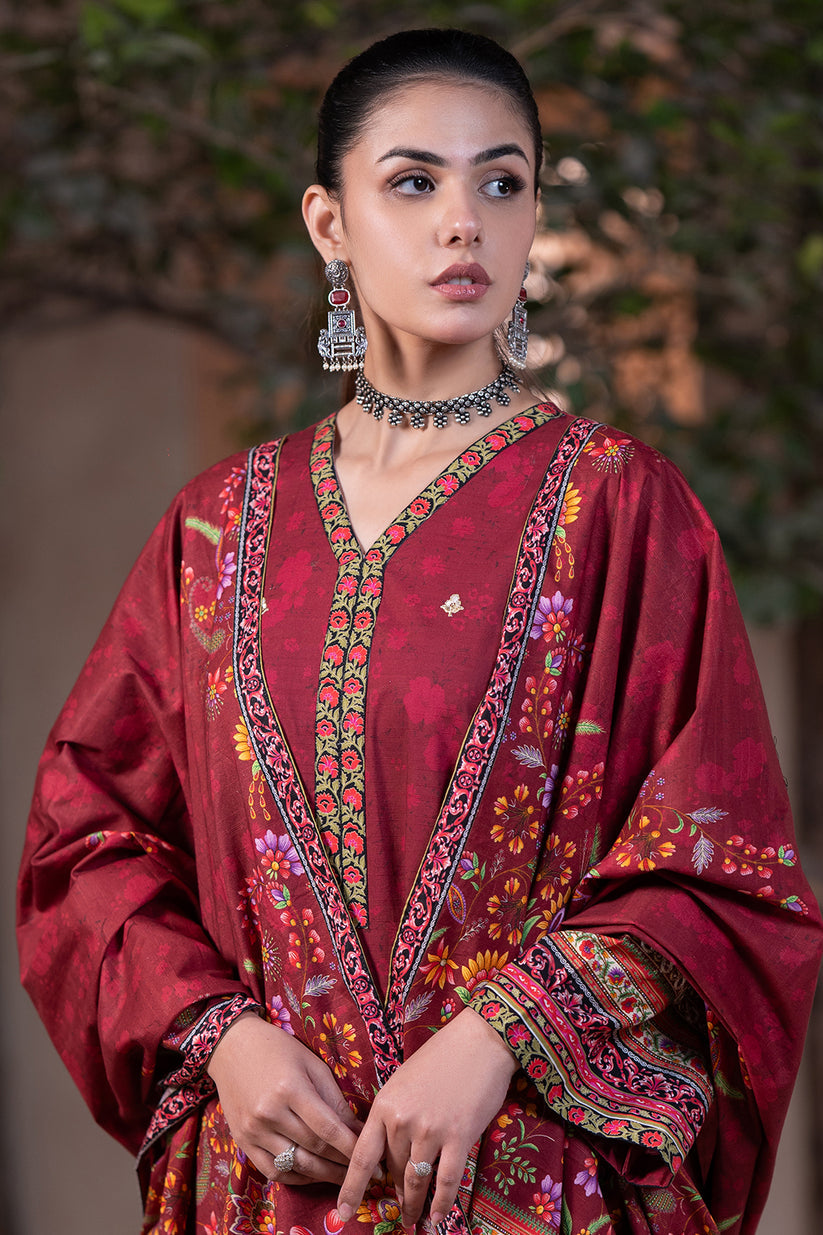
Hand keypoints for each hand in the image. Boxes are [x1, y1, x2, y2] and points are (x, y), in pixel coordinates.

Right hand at [207, 1012, 361, 1185]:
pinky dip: (297, 1177)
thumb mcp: (312, 1064)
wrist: (232, 1047)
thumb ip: (334, 1099)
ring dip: (324, 1176)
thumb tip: (359, 1130)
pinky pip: (273, 1170)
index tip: (376, 1161)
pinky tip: (314, 1173)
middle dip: (344, 1164)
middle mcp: (270, 1113)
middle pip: (315, 1149)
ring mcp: (253, 1131)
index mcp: (291, 1089)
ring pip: (296, 1165)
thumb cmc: (278, 1049)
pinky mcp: (242, 1142)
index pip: (329, 1129)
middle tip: (366, 1172)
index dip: (353, 1148)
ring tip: (345, 1177)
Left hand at [337, 1007, 516, 1227]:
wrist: (480, 1041)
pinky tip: (436, 1217)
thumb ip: (393, 1114)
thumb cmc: (441, 1057)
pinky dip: (440, 1203)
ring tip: (413, 1220)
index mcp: (384, 1105)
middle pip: (392, 1169)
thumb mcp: (404, 1081)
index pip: (361, 1156)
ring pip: (416, 1180)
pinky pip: (446, 1181)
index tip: (341, 1212)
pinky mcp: (458, 1138)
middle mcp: (402, 1121)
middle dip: (395, 1191)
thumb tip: (389, 1149)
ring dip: (414, 1204)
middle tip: (398, 1210)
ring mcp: (430, 1131)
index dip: (351, 1188)